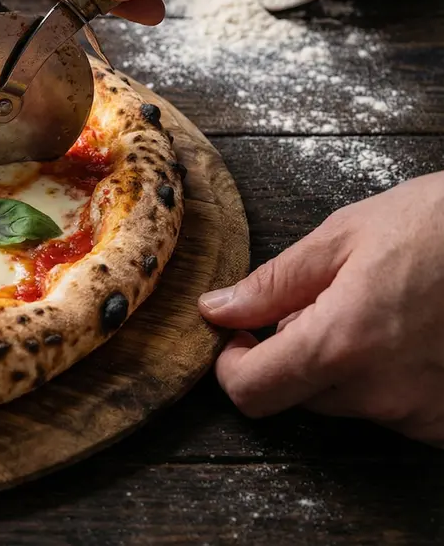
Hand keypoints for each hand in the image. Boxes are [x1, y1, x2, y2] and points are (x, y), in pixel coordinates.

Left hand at [199, 172, 443, 446]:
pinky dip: (393, 379)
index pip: (252, 394)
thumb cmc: (441, 225)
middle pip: (300, 395)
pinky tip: (418, 335)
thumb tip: (217, 311)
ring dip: (348, 364)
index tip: (240, 337)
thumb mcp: (344, 236)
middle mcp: (382, 392)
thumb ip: (273, 283)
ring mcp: (425, 413)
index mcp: (341, 343)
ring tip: (386, 308)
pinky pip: (399, 410)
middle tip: (329, 301)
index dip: (233, 366)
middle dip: (295, 354)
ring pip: (350, 401)